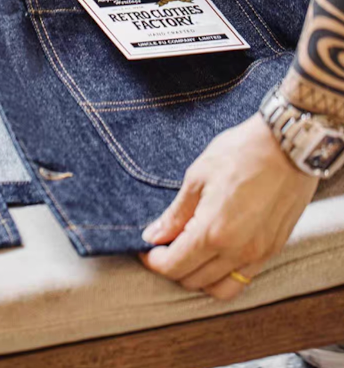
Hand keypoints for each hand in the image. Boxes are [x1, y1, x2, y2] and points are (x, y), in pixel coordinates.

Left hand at [138, 112, 318, 299]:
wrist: (288, 146)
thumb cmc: (240, 153)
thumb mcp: (198, 177)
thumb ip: (176, 213)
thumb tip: (154, 235)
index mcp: (213, 232)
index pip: (174, 266)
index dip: (154, 261)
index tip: (147, 249)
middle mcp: (237, 251)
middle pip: (193, 280)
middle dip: (173, 267)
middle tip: (165, 245)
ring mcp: (258, 254)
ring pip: (220, 289)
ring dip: (199, 277)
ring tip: (189, 252)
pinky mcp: (273, 250)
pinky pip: (244, 280)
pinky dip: (224, 275)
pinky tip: (215, 254)